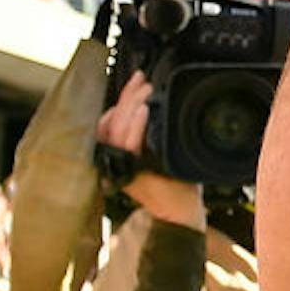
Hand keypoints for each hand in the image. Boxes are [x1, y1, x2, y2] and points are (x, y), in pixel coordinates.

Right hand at [98, 73, 204, 230]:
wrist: (179, 211)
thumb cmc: (173, 182)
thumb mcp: (160, 151)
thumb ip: (150, 132)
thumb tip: (152, 103)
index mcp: (117, 153)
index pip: (110, 119)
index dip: (121, 97)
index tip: (136, 79)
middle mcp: (113, 159)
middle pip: (111, 121)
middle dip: (126, 96)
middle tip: (142, 80)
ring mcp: (121, 166)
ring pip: (117, 130)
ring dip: (131, 105)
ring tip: (145, 90)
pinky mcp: (133, 172)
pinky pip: (129, 146)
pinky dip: (135, 127)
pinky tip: (143, 111)